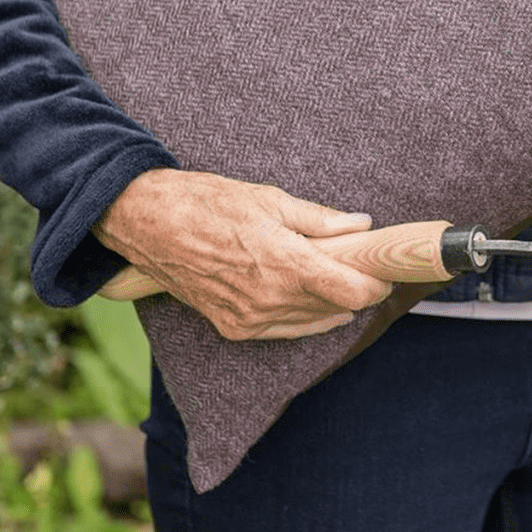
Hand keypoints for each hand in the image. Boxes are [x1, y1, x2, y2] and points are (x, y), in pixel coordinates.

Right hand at [93, 168, 395, 340]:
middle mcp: (269, 299)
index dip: (375, 285)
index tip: (383, 273)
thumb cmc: (208, 203)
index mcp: (285, 264)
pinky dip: (301, 317)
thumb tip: (361, 226)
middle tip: (364, 269)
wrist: (147, 223)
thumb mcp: (271, 200)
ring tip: (339, 281)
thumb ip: (321, 221)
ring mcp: (248, 318)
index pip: (352, 292)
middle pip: (335, 306)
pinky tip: (309, 300)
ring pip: (310, 321)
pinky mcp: (231, 327)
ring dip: (331, 305)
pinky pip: (281, 330)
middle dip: (355, 290)